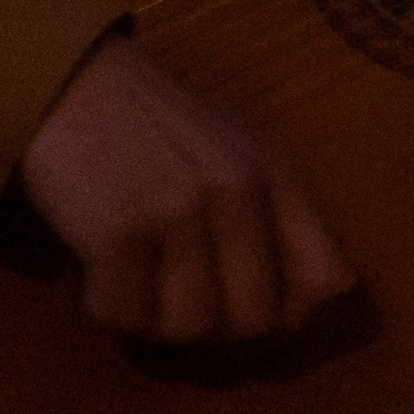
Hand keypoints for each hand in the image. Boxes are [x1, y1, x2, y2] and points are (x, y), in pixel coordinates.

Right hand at [20, 38, 357, 341]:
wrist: (78, 86)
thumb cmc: (164, 129)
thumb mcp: (245, 152)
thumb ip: (294, 218)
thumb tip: (335, 292)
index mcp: (277, 176)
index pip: (323, 277)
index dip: (295, 313)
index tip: (262, 313)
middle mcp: (237, 194)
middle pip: (256, 319)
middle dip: (221, 327)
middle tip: (184, 299)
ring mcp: (177, 213)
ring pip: (190, 327)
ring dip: (160, 321)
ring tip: (143, 281)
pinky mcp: (118, 232)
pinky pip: (126, 315)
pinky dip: (111, 306)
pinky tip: (105, 271)